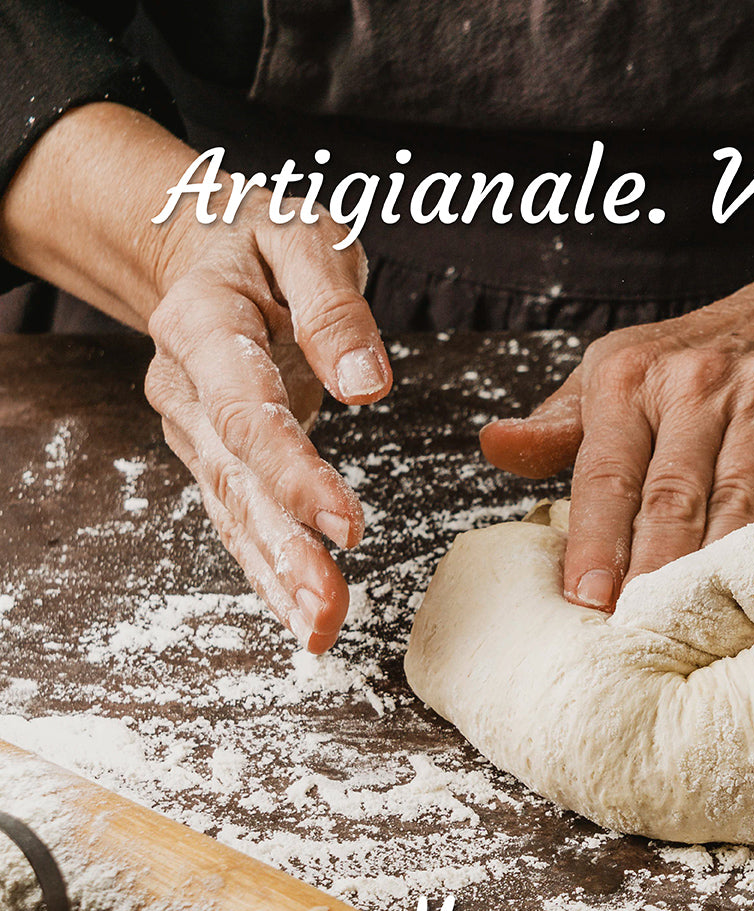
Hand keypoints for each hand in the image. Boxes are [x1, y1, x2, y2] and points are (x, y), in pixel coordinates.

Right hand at [0, 104, 394, 651]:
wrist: (199, 252)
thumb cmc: (262, 241)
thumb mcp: (306, 238)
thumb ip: (333, 308)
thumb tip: (366, 386)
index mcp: (204, 325)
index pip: (249, 413)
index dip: (295, 475)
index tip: (348, 526)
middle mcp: (188, 387)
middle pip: (238, 481)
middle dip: (285, 551)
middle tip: (330, 611)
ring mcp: (195, 429)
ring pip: (235, 513)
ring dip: (278, 576)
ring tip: (322, 630)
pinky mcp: (215, 455)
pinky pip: (238, 517)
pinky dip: (268, 569)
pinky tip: (300, 612)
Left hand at [481, 247, 753, 610]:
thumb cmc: (692, 358)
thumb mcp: (613, 372)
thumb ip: (556, 425)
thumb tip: (495, 447)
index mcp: (631, 375)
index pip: (606, 473)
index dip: (595, 541)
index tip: (587, 598)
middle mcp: (697, 383)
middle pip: (671, 497)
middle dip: (651, 571)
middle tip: (636, 631)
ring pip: (734, 506)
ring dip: (712, 572)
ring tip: (692, 628)